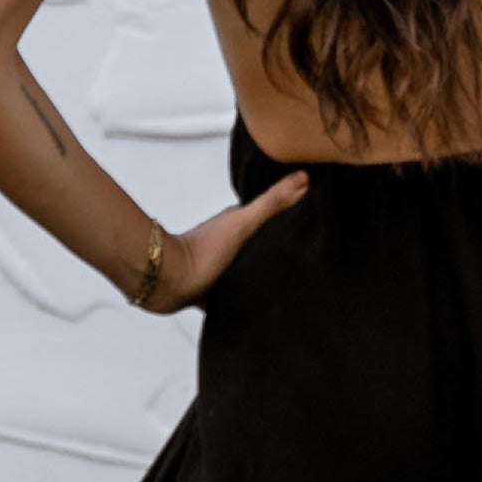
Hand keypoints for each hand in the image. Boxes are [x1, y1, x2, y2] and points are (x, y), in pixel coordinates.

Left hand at [141, 167, 309, 309]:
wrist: (167, 281)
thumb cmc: (203, 249)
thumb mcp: (243, 223)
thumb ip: (271, 203)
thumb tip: (304, 176)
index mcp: (237, 224)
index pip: (270, 218)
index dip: (291, 218)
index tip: (314, 220)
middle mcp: (229, 245)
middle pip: (260, 245)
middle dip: (278, 249)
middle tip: (307, 255)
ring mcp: (221, 269)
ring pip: (249, 270)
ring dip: (262, 275)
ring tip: (290, 284)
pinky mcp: (213, 293)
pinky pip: (236, 296)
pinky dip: (247, 298)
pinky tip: (262, 305)